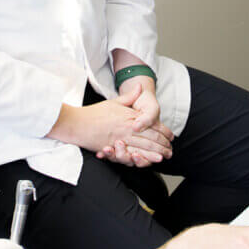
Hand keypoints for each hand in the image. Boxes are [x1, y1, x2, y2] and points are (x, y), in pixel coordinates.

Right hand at [47, 85, 172, 162]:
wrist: (78, 123)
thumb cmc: (95, 113)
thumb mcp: (113, 102)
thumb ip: (129, 96)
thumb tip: (140, 86)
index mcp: (129, 116)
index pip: (150, 124)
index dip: (162, 130)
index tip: (170, 136)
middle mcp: (127, 128)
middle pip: (150, 137)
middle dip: (162, 144)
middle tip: (171, 150)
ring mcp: (120, 139)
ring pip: (143, 147)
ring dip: (155, 152)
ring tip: (164, 157)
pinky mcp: (113, 148)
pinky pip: (130, 154)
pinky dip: (140, 158)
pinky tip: (147, 161)